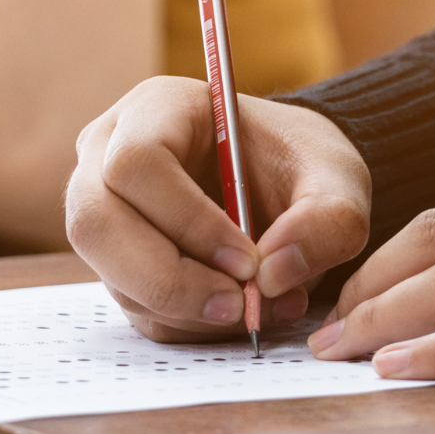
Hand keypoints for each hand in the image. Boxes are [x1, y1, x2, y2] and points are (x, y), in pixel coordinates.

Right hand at [66, 77, 371, 341]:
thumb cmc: (300, 163)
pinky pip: (135, 306)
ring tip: (256, 306)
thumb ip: (326, 220)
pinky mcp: (116, 263)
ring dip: (186, 308)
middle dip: (171, 279)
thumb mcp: (337, 178)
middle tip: (240, 305)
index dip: (187, 220)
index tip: (248, 260)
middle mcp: (107, 156)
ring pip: (112, 275)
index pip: (136, 163)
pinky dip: (189, 323)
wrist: (286, 184)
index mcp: (155, 109)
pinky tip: (238, 309)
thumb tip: (272, 276)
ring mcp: (103, 212)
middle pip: (97, 224)